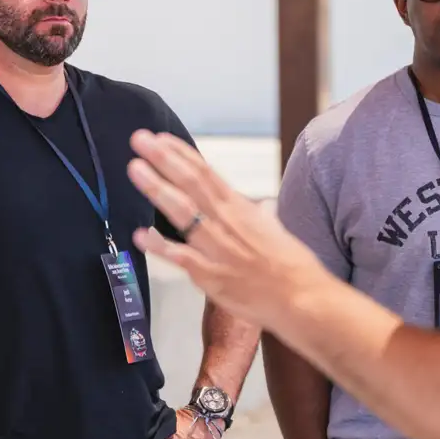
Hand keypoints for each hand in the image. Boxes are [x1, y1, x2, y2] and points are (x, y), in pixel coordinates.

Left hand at [125, 130, 330, 330]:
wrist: (304, 299)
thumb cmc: (293, 267)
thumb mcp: (277, 230)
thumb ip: (262, 216)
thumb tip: (262, 206)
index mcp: (241, 209)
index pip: (206, 173)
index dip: (181, 154)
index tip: (160, 138)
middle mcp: (227, 223)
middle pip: (191, 184)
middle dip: (163, 160)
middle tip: (140, 140)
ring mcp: (217, 248)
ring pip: (183, 212)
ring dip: (157, 189)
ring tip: (135, 169)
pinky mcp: (211, 276)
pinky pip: (181, 258)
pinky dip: (160, 246)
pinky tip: (139, 235)